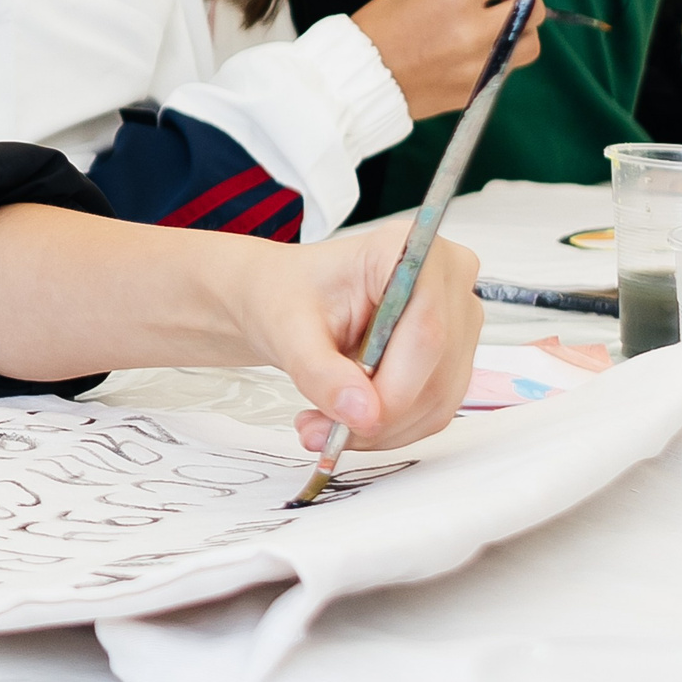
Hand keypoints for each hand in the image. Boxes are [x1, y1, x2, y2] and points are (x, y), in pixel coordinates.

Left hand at [0, 205, 478, 450]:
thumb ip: (319, 365)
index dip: (407, 377)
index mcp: (417, 250)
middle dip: (385, 409)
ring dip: (376, 426)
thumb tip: (358, 414)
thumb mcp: (268, 317)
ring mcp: (442, 324)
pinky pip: (422, 417)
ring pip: (439, 406)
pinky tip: (325, 420)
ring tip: (312, 416)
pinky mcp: (428, 361)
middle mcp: (444, 281)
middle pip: (450, 373)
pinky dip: (375, 430)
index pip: (446, 324)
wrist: (232, 293)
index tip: (353, 415)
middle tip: (321, 423)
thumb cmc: (250, 287)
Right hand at [349, 0, 545, 119]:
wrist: (358, 80)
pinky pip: (506, 69)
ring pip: (531, 44)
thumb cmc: (377, 30)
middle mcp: (475, 30)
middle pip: (532, 9)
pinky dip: (499, 58)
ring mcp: (480, 64)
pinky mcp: (478, 89)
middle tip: (506, 2)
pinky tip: (476, 55)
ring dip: (520, 33)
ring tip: (497, 33)